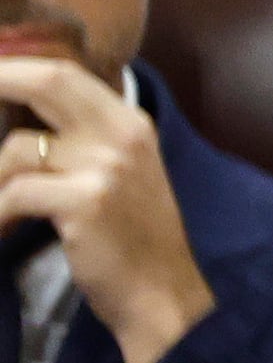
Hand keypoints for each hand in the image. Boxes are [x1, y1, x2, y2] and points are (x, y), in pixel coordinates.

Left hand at [0, 55, 211, 362]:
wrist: (165, 295)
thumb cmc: (136, 240)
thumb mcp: (121, 175)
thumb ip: (86, 141)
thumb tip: (20, 122)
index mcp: (131, 124)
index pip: (64, 73)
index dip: (14, 67)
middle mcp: (122, 135)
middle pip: (46, 81)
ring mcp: (106, 167)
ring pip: (15, 151)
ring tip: (3, 210)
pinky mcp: (86, 202)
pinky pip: (14, 194)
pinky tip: (5, 229)